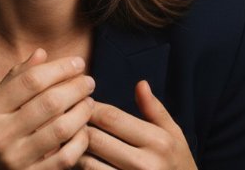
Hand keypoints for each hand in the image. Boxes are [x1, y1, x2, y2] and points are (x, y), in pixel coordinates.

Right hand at [0, 48, 95, 169]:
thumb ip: (14, 80)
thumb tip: (41, 53)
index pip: (30, 80)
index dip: (59, 68)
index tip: (77, 62)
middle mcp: (0, 134)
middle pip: (49, 102)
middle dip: (76, 87)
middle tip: (88, 81)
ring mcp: (15, 159)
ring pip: (60, 129)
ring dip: (81, 112)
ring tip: (89, 102)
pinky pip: (64, 158)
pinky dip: (79, 142)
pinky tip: (83, 131)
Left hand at [77, 80, 196, 169]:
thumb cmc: (177, 162)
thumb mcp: (174, 134)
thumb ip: (155, 109)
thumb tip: (141, 84)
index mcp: (157, 141)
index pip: (111, 118)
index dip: (90, 107)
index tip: (81, 102)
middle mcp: (144, 164)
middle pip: (95, 138)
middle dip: (77, 126)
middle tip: (66, 118)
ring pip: (86, 161)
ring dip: (73, 149)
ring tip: (67, 138)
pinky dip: (79, 167)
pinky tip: (76, 158)